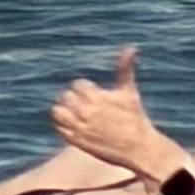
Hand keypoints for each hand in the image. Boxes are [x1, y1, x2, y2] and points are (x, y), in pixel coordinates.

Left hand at [50, 45, 169, 177]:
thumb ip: (125, 68)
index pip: (77, 85)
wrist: (138, 148)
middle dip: (74, 98)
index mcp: (96, 97)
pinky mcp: (77, 141)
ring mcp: (79, 127)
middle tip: (85, 104)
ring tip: (75, 113)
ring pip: (57, 112)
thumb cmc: (135, 118)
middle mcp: (85, 112)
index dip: (85, 88)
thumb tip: (131, 47)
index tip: (94, 94)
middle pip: (65, 96)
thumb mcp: (129, 91)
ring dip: (64, 110)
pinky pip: (59, 128)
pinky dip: (63, 125)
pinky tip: (75, 125)